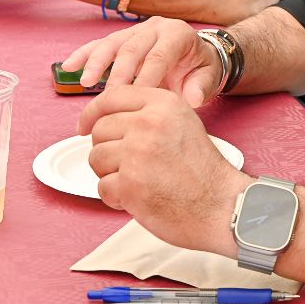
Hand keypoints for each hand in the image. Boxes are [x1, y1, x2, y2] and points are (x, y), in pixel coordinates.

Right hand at [62, 17, 220, 105]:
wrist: (198, 56)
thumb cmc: (201, 68)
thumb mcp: (209, 77)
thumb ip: (202, 87)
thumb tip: (192, 98)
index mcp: (177, 33)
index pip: (158, 55)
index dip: (146, 77)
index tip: (136, 99)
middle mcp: (155, 27)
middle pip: (131, 48)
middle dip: (118, 73)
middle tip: (109, 97)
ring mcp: (136, 31)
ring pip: (112, 43)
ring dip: (96, 62)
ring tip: (85, 82)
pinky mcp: (122, 38)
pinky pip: (100, 44)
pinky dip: (84, 55)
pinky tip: (68, 66)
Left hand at [79, 85, 248, 252]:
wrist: (221, 206)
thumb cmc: (202, 171)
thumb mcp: (182, 123)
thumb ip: (149, 114)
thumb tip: (107, 117)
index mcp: (163, 104)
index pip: (111, 97)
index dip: (92, 113)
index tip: (83, 126)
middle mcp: (148, 123)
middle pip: (99, 130)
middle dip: (106, 150)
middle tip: (127, 165)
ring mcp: (137, 153)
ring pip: (96, 158)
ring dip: (110, 174)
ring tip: (136, 181)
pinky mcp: (130, 184)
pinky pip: (102, 188)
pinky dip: (115, 198)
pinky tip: (138, 198)